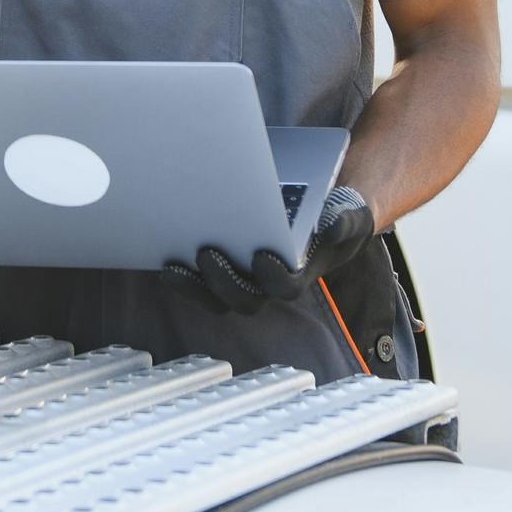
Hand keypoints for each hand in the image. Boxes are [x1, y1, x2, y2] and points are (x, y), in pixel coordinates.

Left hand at [159, 187, 375, 315]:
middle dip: (224, 282)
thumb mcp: (348, 214)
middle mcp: (269, 284)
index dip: (274, 277)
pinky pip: (198, 283)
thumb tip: (331, 228)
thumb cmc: (334, 216)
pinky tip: (163, 256)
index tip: (261, 255)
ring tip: (172, 267)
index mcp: (301, 273)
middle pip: (244, 299)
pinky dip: (181, 275)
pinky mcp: (221, 270)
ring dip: (193, 286)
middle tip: (207, 254)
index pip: (286, 288)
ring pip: (215, 297)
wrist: (319, 212)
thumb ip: (345, 221)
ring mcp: (244, 279)